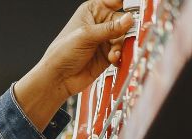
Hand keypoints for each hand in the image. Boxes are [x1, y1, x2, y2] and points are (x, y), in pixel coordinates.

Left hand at [15, 0, 135, 129]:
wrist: (58, 79)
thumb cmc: (62, 53)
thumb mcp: (86, 35)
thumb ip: (109, 28)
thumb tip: (128, 20)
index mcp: (92, 11)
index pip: (115, 1)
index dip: (127, 4)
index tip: (134, 11)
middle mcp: (100, 24)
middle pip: (123, 21)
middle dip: (124, 30)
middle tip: (123, 38)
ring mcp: (104, 40)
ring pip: (124, 37)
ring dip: (120, 46)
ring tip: (112, 54)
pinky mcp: (108, 55)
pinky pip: (121, 51)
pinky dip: (120, 55)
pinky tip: (113, 59)